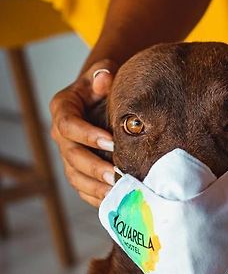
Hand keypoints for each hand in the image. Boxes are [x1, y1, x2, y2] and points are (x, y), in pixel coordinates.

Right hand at [50, 61, 116, 206]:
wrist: (103, 99)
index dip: (88, 135)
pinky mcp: (78, 169)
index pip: (68, 125)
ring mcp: (69, 154)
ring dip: (96, 187)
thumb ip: (103, 73)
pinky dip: (97, 196)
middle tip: (117, 175)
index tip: (112, 143)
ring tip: (118, 192)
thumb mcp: (103, 72)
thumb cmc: (105, 85)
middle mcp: (62, 135)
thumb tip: (105, 77)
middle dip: (94, 168)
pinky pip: (83, 188)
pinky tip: (115, 201)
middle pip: (71, 156)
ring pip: (75, 176)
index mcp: (63, 109)